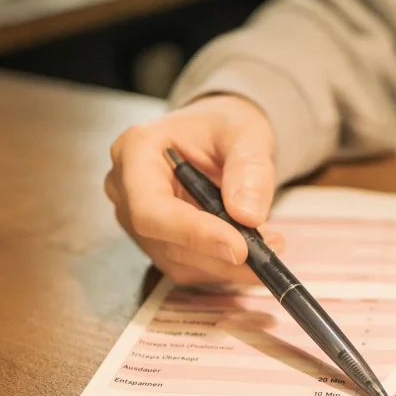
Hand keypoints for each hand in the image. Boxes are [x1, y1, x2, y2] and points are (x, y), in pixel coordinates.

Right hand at [105, 94, 282, 285]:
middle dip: (221, 254)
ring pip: (180, 261)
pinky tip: (251, 250)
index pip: (151, 208)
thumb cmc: (224, 127)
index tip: (240, 248)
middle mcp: (126, 190)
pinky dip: (225, 267)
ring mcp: (137, 221)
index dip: (194, 234)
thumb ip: (249, 169)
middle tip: (270, 251)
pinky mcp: (157, 243)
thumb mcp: (246, 133)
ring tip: (269, 245)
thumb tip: (247, 215)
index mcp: (135, 151)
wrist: (218, 137)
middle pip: (166, 241)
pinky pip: (190, 268)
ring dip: (228, 265)